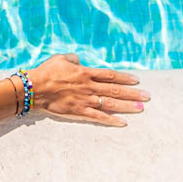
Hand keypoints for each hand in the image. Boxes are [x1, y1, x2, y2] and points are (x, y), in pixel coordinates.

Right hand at [26, 53, 148, 125]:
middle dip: (133, 93)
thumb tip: (79, 60)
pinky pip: (98, 117)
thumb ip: (73, 59)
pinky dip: (111, 120)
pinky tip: (123, 123)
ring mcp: (86, 100)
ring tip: (141, 108)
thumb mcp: (60, 58)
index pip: (110, 75)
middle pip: (116, 90)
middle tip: (147, 96)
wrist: (35, 88)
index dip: (124, 77)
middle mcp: (89, 87)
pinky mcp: (79, 112)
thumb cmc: (46, 71)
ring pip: (111, 104)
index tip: (137, 80)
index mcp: (86, 73)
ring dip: (127, 106)